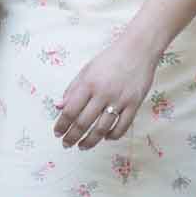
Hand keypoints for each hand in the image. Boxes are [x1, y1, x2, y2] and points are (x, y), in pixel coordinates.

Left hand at [54, 36, 158, 150]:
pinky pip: (122, 127)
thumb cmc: (110, 58)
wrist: (138, 49)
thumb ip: (72, 89)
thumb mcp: (87, 69)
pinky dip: (113, 136)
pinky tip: (105, 138)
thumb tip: (58, 106)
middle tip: (67, 144)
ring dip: (90, 141)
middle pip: (84, 122)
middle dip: (72, 136)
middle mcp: (103, 93)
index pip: (70, 110)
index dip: (62, 124)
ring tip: (83, 146)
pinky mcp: (135, 104)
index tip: (57, 133)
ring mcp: (120, 100)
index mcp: (88, 83)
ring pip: (102, 129)